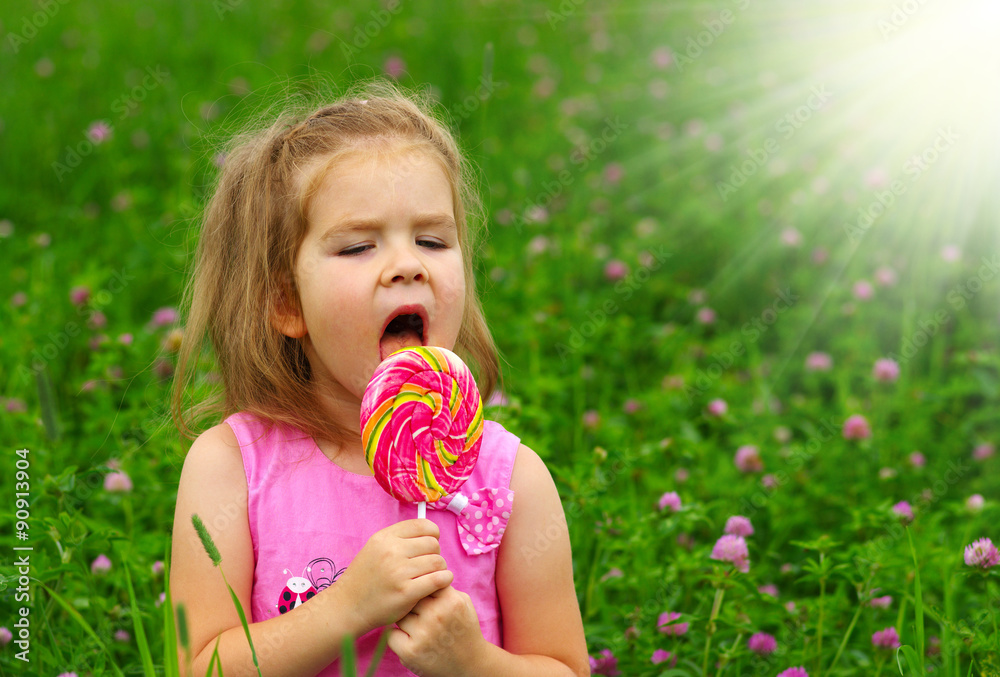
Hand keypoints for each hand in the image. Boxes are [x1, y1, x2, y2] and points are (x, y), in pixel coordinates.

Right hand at [334, 519, 452, 633]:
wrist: (347, 607)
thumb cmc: (365, 578)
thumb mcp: (375, 548)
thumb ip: (399, 539)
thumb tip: (430, 533)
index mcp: (385, 537)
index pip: (423, 525)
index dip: (432, 534)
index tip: (430, 545)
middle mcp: (391, 551)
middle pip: (433, 544)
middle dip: (435, 554)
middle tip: (427, 565)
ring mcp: (399, 572)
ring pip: (438, 562)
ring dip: (439, 569)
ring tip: (431, 576)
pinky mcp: (406, 592)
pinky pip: (438, 579)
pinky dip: (444, 580)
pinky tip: (440, 583)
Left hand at [388, 585, 486, 676]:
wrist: (470, 664)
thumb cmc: (463, 628)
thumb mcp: (462, 602)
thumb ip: (444, 587)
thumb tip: (422, 570)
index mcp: (451, 600)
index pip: (424, 580)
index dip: (421, 587)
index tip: (423, 593)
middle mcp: (437, 616)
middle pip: (410, 597)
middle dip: (412, 603)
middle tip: (419, 612)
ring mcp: (423, 634)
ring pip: (399, 615)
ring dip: (404, 620)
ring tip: (418, 627)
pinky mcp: (410, 652)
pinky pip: (391, 635)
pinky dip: (397, 637)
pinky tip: (411, 640)